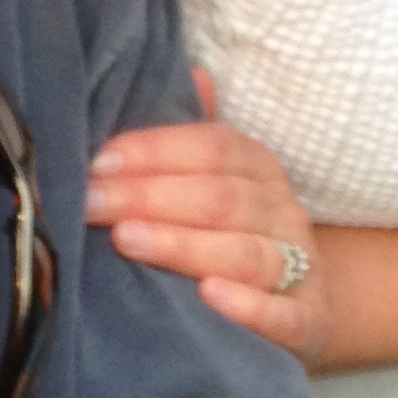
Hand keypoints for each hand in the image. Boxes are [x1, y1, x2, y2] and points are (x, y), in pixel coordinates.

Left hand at [88, 72, 334, 360]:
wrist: (300, 309)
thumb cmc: (232, 237)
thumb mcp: (213, 183)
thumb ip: (190, 139)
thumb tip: (188, 74)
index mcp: (258, 168)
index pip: (211, 146)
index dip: (153, 151)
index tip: (96, 162)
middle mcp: (285, 212)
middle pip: (219, 198)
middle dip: (147, 197)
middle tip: (88, 205)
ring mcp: (301, 268)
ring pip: (245, 253)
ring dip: (182, 245)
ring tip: (126, 241)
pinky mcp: (308, 323)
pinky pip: (283, 315)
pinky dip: (249, 306)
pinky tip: (209, 296)